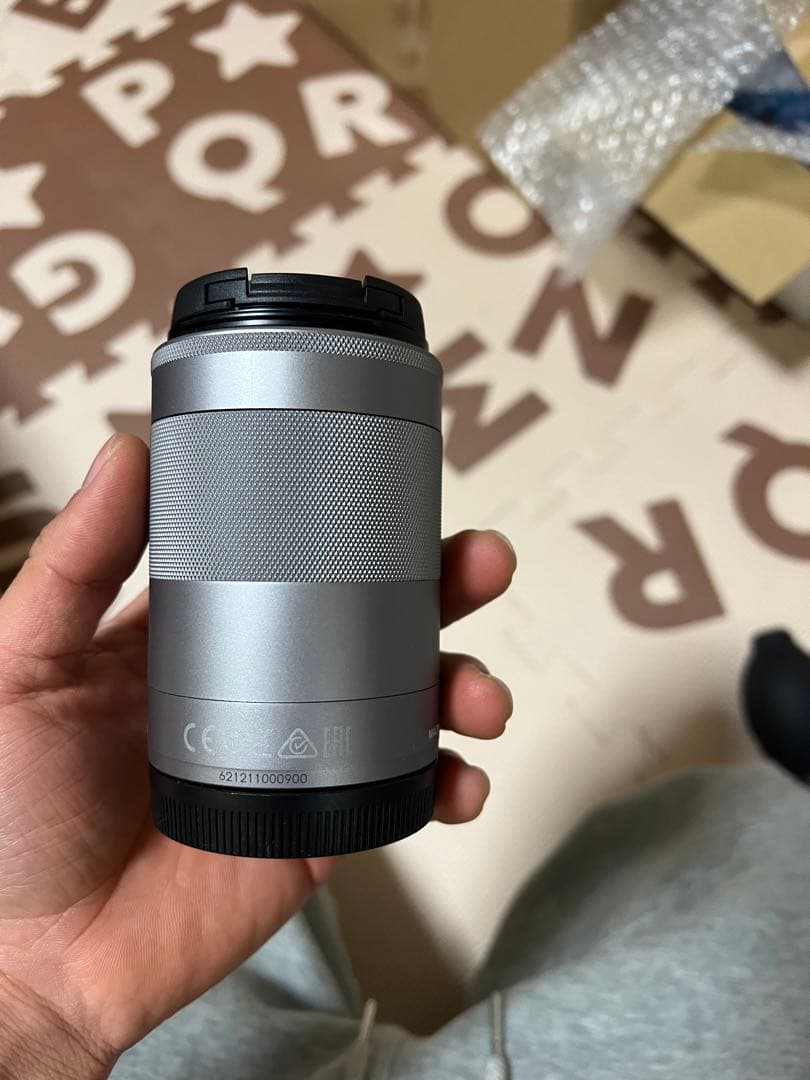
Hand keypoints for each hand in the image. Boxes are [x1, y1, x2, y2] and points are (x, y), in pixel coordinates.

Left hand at [0, 434, 514, 1077]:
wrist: (42, 960)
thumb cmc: (14, 812)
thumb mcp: (25, 667)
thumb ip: (73, 565)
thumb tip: (127, 454)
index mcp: (207, 633)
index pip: (299, 558)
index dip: (359, 525)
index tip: (403, 492)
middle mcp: (267, 682)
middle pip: (377, 620)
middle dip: (444, 590)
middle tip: (481, 564)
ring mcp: (303, 753)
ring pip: (409, 701)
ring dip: (463, 682)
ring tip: (478, 694)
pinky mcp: (324, 825)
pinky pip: (406, 795)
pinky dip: (451, 784)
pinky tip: (460, 780)